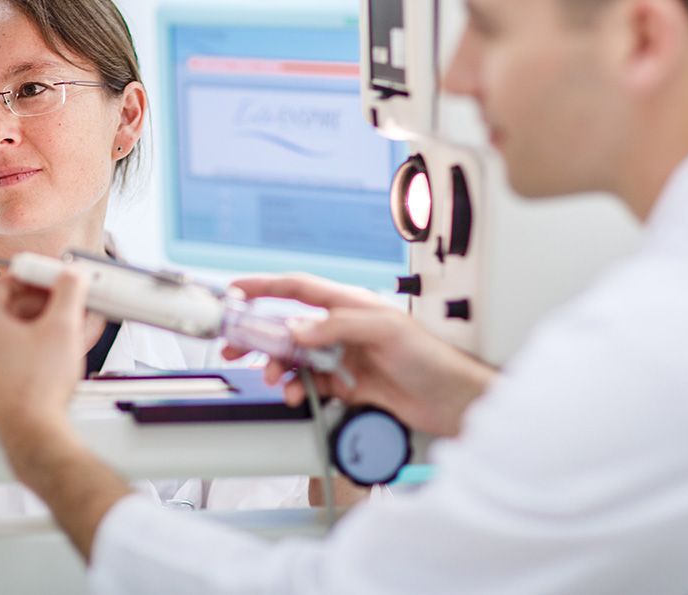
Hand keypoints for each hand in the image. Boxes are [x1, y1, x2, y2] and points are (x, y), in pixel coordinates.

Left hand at [0, 270, 92, 463]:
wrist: (33, 432)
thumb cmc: (38, 386)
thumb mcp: (63, 327)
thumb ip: (69, 292)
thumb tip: (71, 277)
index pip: (2, 284)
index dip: (31, 278)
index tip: (50, 280)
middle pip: (9, 308)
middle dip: (44, 304)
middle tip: (66, 302)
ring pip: (15, 333)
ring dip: (45, 326)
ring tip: (74, 327)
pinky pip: (15, 353)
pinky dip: (38, 346)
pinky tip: (65, 349)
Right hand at [231, 274, 495, 437]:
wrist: (451, 400)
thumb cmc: (430, 358)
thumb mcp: (383, 330)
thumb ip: (336, 326)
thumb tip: (297, 329)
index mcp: (349, 304)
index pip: (298, 288)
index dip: (266, 286)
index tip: (238, 291)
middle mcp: (342, 328)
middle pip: (289, 326)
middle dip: (260, 335)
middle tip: (236, 346)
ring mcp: (342, 357)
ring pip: (296, 359)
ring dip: (279, 368)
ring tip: (276, 380)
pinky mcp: (346, 385)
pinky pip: (310, 385)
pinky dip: (298, 390)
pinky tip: (298, 395)